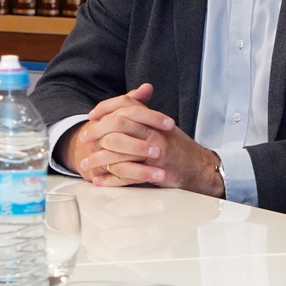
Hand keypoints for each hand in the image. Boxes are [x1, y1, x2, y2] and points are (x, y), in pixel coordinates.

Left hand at [64, 83, 224, 197]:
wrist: (200, 167)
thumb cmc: (180, 149)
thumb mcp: (162, 127)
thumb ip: (144, 116)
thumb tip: (124, 107)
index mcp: (155, 119)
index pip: (127, 104)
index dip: (107, 107)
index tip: (92, 115)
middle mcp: (154, 131)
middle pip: (120, 122)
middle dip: (97, 130)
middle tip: (84, 138)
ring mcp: (155, 150)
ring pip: (119, 149)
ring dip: (98, 157)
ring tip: (85, 164)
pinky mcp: (156, 169)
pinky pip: (127, 174)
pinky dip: (110, 179)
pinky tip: (99, 181)